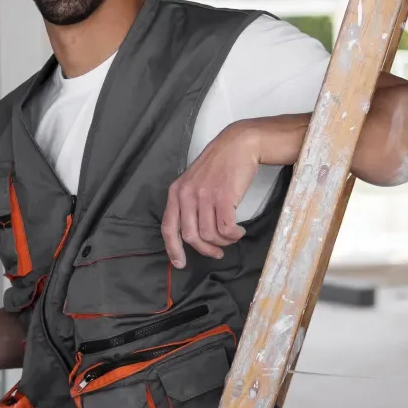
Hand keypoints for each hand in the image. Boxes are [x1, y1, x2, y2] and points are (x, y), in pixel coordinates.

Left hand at [162, 122, 261, 267]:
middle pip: (190, 236)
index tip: (180, 263)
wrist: (239, 144)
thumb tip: (195, 233)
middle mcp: (186, 195)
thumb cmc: (220, 164)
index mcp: (176, 192)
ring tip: (232, 236)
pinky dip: (233, 235)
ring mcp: (204, 196)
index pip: (168, 227)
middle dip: (205, 249)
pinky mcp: (223, 197)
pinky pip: (225, 229)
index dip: (172, 249)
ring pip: (210, 235)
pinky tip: (239, 231)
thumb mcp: (195, 181)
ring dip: (223, 242)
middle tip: (217, 253)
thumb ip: (189, 203)